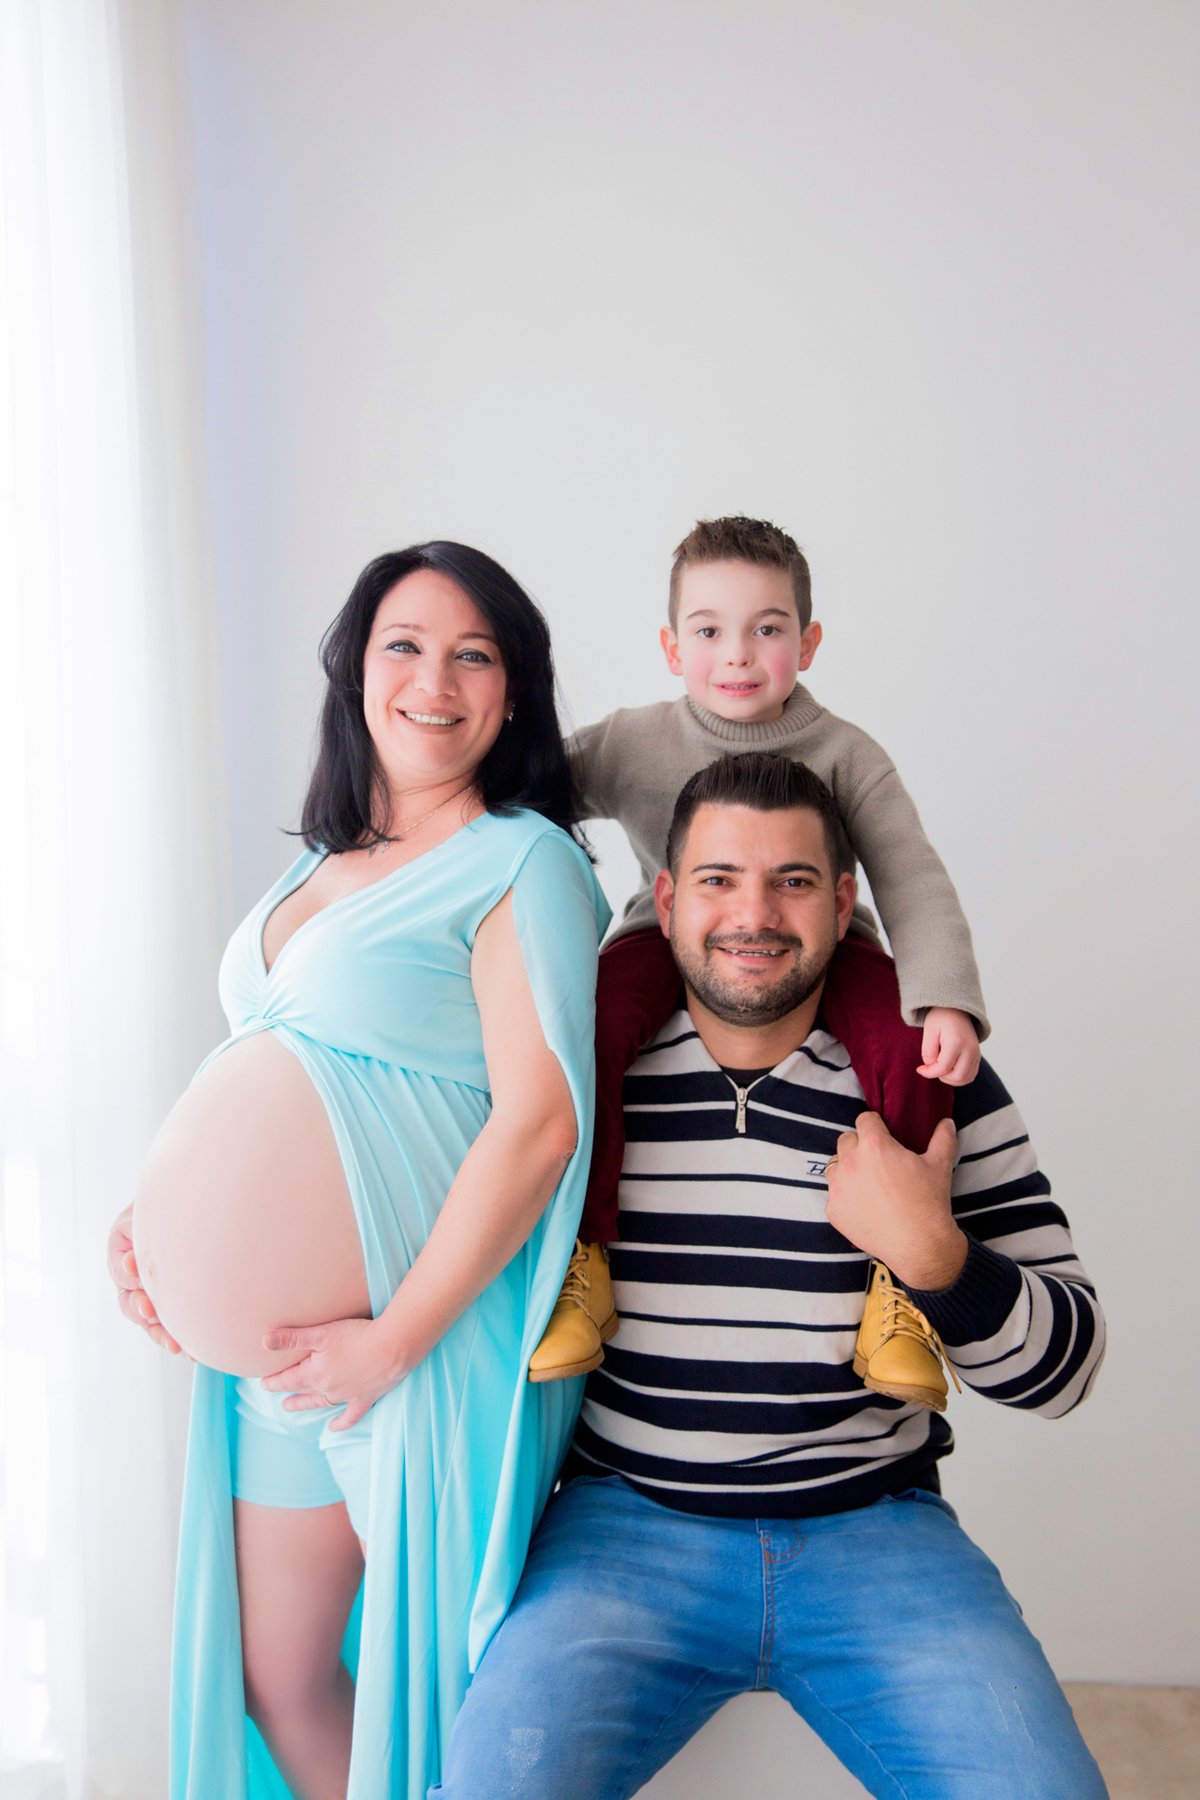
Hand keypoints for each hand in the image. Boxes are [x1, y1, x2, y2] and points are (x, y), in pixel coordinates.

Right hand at [107, 1205, 183, 1353]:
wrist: (192, 1204)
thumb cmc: (164, 1205)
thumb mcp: (140, 1217)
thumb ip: (132, 1241)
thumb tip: (130, 1266)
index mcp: (125, 1260)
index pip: (124, 1279)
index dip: (132, 1289)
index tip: (144, 1295)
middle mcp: (137, 1282)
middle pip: (133, 1307)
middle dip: (143, 1314)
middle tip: (153, 1314)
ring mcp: (157, 1294)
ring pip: (155, 1323)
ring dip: (163, 1335)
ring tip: (177, 1346)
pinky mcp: (178, 1303)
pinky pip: (177, 1325)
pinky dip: (184, 1339)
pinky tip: (193, 1351)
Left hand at [259, 1316, 404, 1429]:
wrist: (392, 1348)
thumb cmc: (357, 1336)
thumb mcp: (322, 1333)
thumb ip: (293, 1338)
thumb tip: (265, 1341)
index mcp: (314, 1374)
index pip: (288, 1380)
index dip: (274, 1382)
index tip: (263, 1383)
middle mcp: (328, 1388)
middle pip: (303, 1392)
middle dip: (288, 1393)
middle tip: (278, 1398)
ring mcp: (346, 1396)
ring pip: (320, 1403)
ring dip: (305, 1405)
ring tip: (292, 1407)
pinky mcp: (365, 1398)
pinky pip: (350, 1416)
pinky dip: (341, 1424)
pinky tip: (334, 1428)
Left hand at [825, 1112, 966, 1291]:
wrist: (919, 1246)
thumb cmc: (929, 1203)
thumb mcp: (940, 1165)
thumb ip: (942, 1138)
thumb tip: (947, 1122)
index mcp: (875, 1145)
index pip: (864, 1120)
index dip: (875, 1126)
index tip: (883, 1136)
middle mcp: (851, 1162)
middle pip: (846, 1140)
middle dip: (860, 1145)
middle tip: (878, 1161)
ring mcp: (838, 1187)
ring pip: (835, 1165)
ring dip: (848, 1168)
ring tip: (869, 1183)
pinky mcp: (833, 1210)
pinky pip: (834, 1193)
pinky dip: (846, 1196)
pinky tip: (865, 1205)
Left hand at [918, 1007, 979, 1084]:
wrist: (957, 1008)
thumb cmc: (940, 1017)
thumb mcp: (929, 1030)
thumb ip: (928, 1051)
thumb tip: (930, 1068)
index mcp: (956, 1042)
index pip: (943, 1068)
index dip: (929, 1073)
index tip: (920, 1069)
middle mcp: (970, 1049)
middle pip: (957, 1076)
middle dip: (941, 1077)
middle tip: (931, 1068)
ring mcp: (976, 1053)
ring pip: (966, 1078)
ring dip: (950, 1079)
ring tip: (940, 1069)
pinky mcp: (978, 1055)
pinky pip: (971, 1075)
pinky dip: (959, 1078)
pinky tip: (948, 1070)